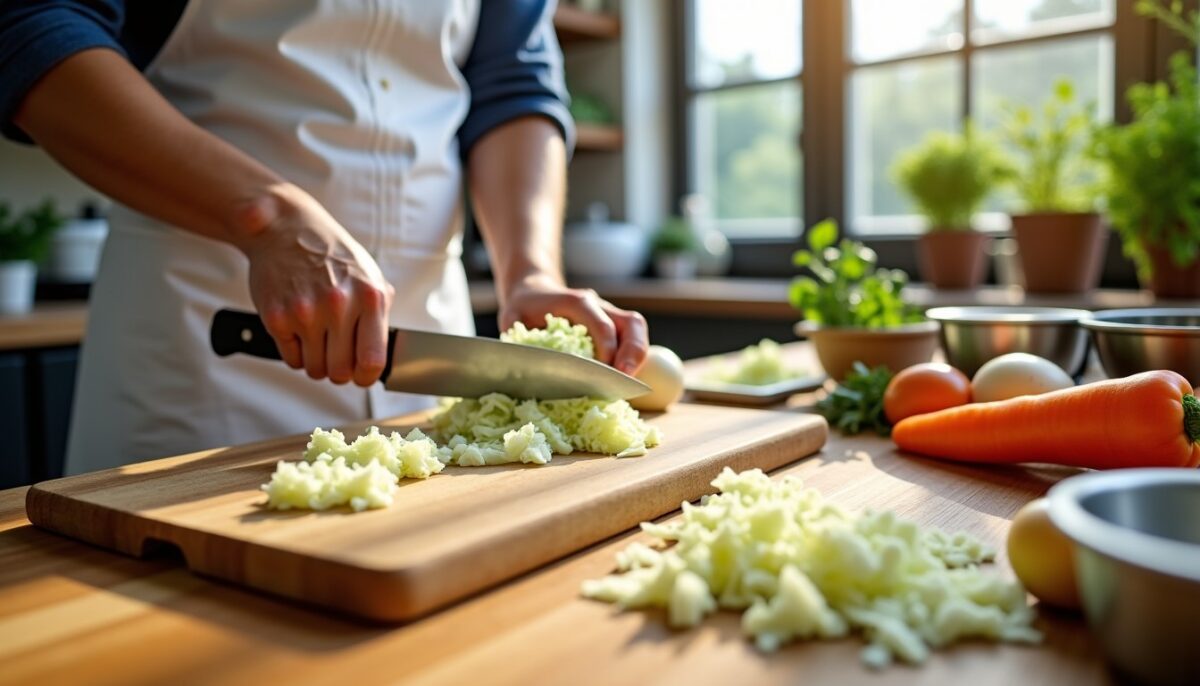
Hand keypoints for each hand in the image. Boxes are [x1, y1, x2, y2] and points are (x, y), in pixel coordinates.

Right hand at [235, 185, 394, 386]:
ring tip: (317, 340)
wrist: (286, 229)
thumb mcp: (369, 275)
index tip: (361, 375)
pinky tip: (298, 331)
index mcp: (369, 298)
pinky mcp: (277, 317)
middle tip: (335, 356)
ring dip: (316, 363)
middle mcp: (339, 306)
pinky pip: (291, 359)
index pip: (373, 360)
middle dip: (339, 372)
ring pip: (314, 369)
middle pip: (341, 372)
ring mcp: (306, 313)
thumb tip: (386, 355)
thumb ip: (379, 313)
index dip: (367, 377)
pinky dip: (295, 352)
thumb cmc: (332, 256)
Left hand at [500, 275, 649, 374]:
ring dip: (637, 357)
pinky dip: (633, 358)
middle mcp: (599, 304)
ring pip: (637, 329)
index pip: (601, 322)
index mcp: (576, 301)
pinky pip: (632, 338)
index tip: (603, 372)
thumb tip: (523, 364)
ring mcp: (610, 313)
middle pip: (631, 323)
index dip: (606, 347)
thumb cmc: (523, 308)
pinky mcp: (614, 325)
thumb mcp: (512, 318)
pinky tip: (623, 379)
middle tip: (625, 379)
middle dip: (633, 352)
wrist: (534, 292)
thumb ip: (518, 337)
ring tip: (628, 384)